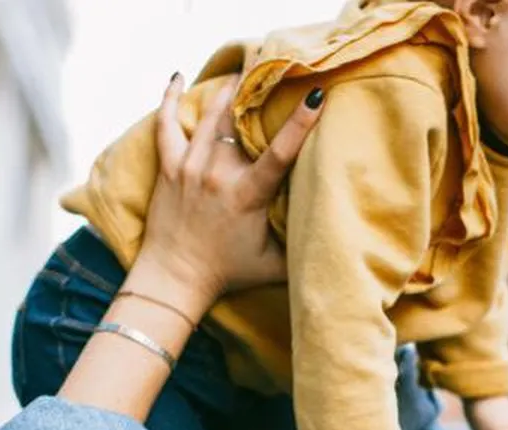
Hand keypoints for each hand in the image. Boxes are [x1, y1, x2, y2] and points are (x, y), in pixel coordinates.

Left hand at [134, 73, 324, 313]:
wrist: (174, 278)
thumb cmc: (228, 273)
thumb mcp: (275, 265)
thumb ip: (304, 248)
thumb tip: (340, 239)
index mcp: (246, 195)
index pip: (279, 152)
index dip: (300, 123)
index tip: (316, 96)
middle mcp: (217, 174)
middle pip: (241, 121)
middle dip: (260, 93)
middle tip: (277, 73)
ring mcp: (190, 167)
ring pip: (210, 116)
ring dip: (228, 91)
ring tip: (244, 74)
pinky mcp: (169, 167)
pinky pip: (167, 124)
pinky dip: (171, 99)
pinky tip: (178, 78)